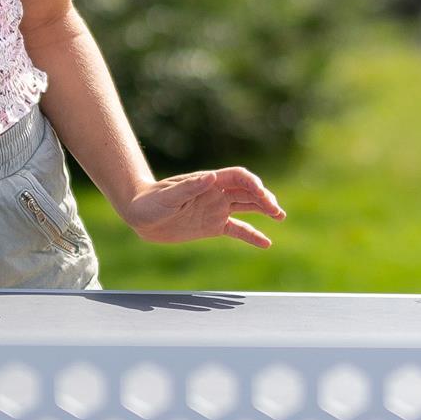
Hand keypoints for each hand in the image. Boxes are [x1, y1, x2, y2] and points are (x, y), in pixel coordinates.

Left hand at [116, 166, 286, 247]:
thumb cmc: (150, 202)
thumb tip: (210, 177)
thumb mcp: (168, 196)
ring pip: (247, 207)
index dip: (252, 183)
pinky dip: (252, 235)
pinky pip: (237, 229)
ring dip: (264, 210)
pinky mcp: (212, 226)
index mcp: (208, 182)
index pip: (238, 177)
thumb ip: (190, 187)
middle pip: (248, 191)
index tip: (261, 195)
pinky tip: (266, 243)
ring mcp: (216, 209)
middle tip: (276, 212)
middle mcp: (216, 193)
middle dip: (264, 198)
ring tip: (280, 216)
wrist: (140, 216)